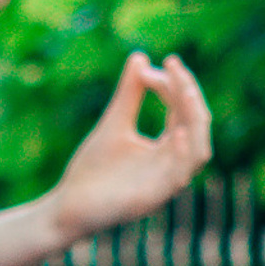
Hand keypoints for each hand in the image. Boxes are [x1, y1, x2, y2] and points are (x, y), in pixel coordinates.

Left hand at [50, 51, 213, 242]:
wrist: (65, 208)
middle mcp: (172, 165)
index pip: (185, 111)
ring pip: (199, 151)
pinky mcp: (153, 200)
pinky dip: (183, 155)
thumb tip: (140, 56)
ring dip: (194, 120)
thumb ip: (129, 94)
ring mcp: (165, 184)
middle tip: (173, 69)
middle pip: (197, 125)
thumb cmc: (90, 171)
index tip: (160, 64)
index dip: (177, 85)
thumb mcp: (114, 124)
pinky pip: (180, 177)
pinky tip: (176, 133)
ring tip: (184, 92)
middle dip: (188, 94)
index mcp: (167, 148)